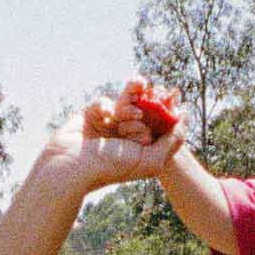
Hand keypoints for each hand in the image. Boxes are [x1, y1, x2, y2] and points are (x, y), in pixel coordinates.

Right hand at [44, 93, 184, 191]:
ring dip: (130, 96)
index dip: (166, 113)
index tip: (173, 100)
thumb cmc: (110, 167)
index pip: (159, 126)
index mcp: (141, 150)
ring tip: (136, 87)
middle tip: (147, 102)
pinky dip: (104, 105)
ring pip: (124, 103)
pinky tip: (105, 115)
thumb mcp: (150, 161)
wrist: (71, 166)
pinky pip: (103, 103)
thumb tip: (183, 119)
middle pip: (143, 111)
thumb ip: (171, 143)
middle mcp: (125, 138)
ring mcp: (108, 127)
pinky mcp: (91, 118)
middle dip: (147, 103)